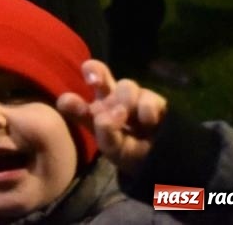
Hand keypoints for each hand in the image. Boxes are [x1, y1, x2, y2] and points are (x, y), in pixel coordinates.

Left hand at [57, 59, 167, 176]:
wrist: (161, 161)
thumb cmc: (130, 153)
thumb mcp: (114, 148)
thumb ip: (106, 132)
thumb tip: (110, 115)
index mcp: (93, 112)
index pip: (74, 102)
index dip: (70, 101)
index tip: (70, 103)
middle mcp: (109, 98)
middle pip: (97, 71)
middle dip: (95, 71)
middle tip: (95, 81)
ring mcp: (132, 96)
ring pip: (126, 85)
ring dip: (127, 101)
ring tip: (132, 121)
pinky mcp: (155, 100)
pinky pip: (149, 97)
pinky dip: (147, 109)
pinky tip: (148, 123)